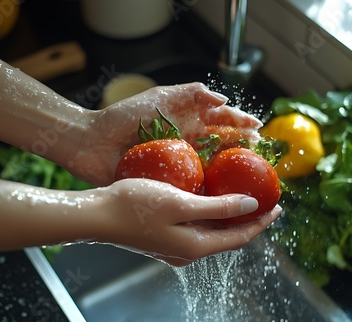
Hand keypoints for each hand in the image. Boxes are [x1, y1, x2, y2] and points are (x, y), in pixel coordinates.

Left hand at [67, 82, 262, 185]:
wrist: (91, 142)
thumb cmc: (122, 118)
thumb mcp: (158, 97)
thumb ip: (190, 93)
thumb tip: (223, 100)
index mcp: (186, 122)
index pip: (220, 122)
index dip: (240, 124)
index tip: (258, 130)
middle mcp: (186, 143)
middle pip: (221, 146)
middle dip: (242, 149)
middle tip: (260, 157)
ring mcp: (178, 164)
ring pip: (210, 168)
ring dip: (228, 173)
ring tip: (247, 179)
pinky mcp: (167, 183)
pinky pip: (191, 188)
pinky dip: (206, 192)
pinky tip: (221, 198)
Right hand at [93, 178, 281, 265]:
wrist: (96, 216)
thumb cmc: (135, 206)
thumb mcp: (182, 203)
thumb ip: (219, 207)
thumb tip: (251, 206)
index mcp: (196, 247)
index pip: (240, 237)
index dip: (261, 222)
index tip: (277, 206)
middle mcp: (187, 252)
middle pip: (227, 237)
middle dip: (248, 219)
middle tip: (262, 200)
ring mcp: (174, 247)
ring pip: (211, 232)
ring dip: (228, 216)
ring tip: (241, 196)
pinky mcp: (163, 238)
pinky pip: (196, 228)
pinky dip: (209, 214)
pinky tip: (208, 198)